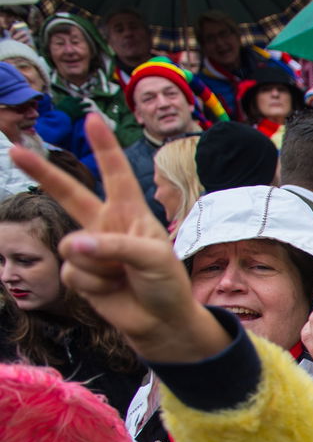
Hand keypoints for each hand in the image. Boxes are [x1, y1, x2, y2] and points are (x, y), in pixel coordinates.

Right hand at [11, 115, 226, 362]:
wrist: (161, 322)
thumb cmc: (166, 284)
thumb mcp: (153, 258)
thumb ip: (113, 246)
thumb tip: (72, 245)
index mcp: (130, 212)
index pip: (116, 174)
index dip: (104, 147)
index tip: (93, 119)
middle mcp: (106, 225)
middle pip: (69, 193)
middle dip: (42, 172)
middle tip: (16, 149)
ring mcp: (90, 249)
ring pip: (72, 247)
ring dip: (98, 267)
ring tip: (123, 277)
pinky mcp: (78, 273)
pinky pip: (72, 272)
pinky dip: (94, 284)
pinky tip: (112, 290)